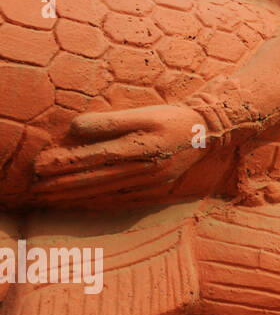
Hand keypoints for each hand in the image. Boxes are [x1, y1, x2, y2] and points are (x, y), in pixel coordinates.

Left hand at [32, 104, 207, 201]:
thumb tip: (75, 128)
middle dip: (63, 184)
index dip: (65, 163)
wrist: (208, 132)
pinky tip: (83, 201)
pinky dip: (98, 200)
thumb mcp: (144, 113)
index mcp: (139, 149)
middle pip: (95, 179)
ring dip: (75, 195)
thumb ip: (111, 121)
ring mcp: (149, 182)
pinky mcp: (154, 187)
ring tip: (52, 197)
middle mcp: (143, 170)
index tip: (40, 166)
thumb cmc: (174, 118)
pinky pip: (120, 197)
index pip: (93, 158)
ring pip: (104, 191)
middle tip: (36, 189)